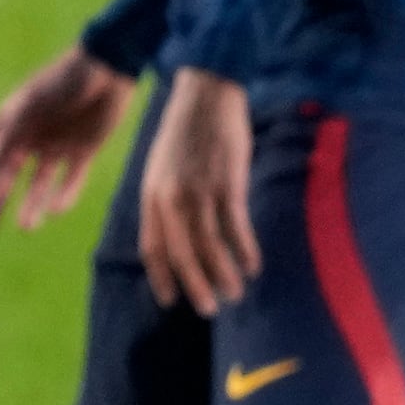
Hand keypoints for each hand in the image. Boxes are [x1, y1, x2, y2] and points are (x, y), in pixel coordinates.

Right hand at [0, 46, 136, 232]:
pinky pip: (72, 178)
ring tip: (25, 227)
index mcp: (13, 122)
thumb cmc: (64, 80)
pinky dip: (64, 194)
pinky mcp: (84, 149)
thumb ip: (10, 134)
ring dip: (32, 204)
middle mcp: (31, 137)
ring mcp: (57, 144)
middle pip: (8, 175)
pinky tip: (56, 210)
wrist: (108, 69)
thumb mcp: (33, 105)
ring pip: (39, 182)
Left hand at [135, 67, 260, 310]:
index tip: (171, 301)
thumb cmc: (186, 131)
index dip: (162, 277)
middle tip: (209, 309)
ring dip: (223, 274)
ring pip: (209, 245)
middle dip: (195, 285)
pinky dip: (244, 249)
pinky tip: (253, 264)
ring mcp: (199, 192)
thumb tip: (180, 232)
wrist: (204, 96)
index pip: (152, 247)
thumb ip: (166, 198)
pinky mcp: (227, 184)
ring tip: (236, 293)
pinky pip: (235, 226)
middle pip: (181, 253)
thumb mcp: (163, 166)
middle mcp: (171, 198)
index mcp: (151, 195)